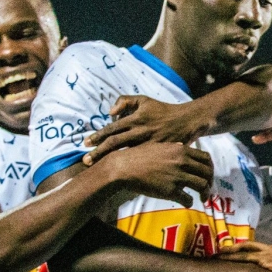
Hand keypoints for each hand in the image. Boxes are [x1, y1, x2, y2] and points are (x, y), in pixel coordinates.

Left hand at [83, 96, 209, 165]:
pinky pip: (140, 159)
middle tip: (85, 161)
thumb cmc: (162, 110)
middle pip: (114, 143)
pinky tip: (119, 171)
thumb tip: (110, 113)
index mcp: (135, 119)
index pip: (112, 129)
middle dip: (98, 152)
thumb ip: (125, 101)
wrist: (186, 121)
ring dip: (110, 159)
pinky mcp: (156, 152)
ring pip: (124, 153)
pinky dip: (128, 165)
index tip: (85, 143)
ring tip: (97, 167)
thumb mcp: (144, 100)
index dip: (97, 136)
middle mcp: (139, 132)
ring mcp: (148, 144)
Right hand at [97, 142, 213, 206]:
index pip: (206, 158)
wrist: (123, 167)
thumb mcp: (159, 146)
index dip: (210, 168)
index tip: (207, 175)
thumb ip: (174, 148)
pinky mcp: (170, 190)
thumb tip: (183, 147)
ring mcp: (177, 176)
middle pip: (207, 172)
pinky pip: (188, 199)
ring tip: (202, 198)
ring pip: (202, 185)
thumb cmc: (138, 156)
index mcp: (181, 150)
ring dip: (204, 194)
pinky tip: (187, 203)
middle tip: (207, 189)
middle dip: (210, 182)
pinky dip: (190, 202)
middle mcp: (182, 162)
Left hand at [219, 241, 271, 271]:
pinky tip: (225, 262)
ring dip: (230, 252)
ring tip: (217, 255)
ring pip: (243, 250)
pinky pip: (244, 258)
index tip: (241, 250)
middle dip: (235, 248)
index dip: (250, 249)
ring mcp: (267, 255)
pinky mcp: (265, 262)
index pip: (261, 249)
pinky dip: (233, 259)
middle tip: (221, 250)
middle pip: (249, 246)